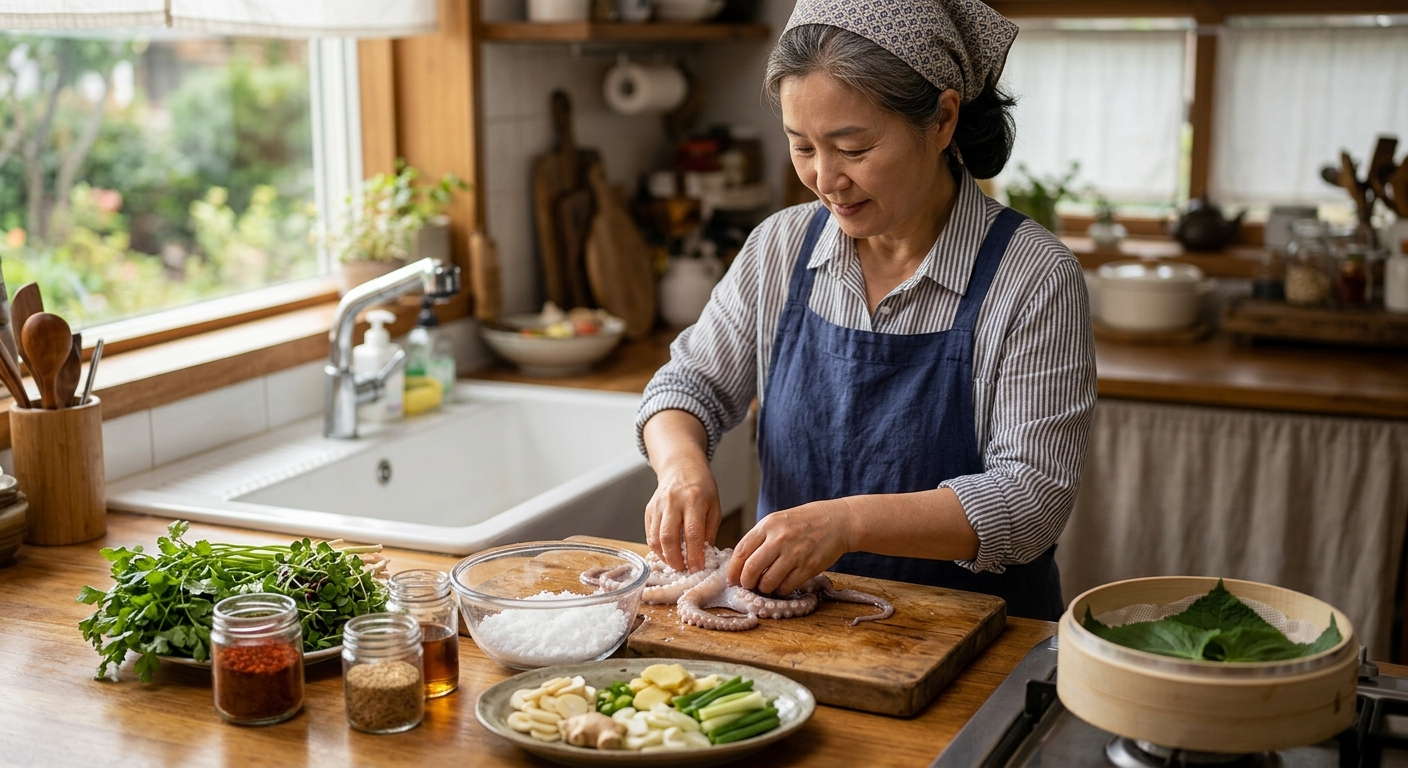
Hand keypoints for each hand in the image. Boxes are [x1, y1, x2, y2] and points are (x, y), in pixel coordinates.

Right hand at [644, 458, 721, 572]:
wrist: (681, 468)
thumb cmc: (702, 489)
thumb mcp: (714, 507)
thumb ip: (709, 531)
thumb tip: (703, 556)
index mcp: (694, 500)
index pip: (693, 533)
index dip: (694, 554)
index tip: (697, 568)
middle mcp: (673, 502)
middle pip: (669, 537)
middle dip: (675, 559)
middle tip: (684, 570)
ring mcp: (658, 505)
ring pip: (655, 538)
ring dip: (664, 557)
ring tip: (675, 564)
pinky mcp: (649, 510)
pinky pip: (650, 534)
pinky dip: (657, 548)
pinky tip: (667, 554)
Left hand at [728, 499, 853, 595]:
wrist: (838, 521)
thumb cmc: (804, 522)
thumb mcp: (778, 521)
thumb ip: (760, 538)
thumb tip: (740, 564)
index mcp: (768, 525)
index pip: (741, 551)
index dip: (733, 570)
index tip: (732, 579)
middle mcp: (780, 539)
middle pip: (751, 569)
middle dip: (746, 582)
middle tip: (747, 586)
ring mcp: (795, 553)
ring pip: (768, 582)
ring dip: (764, 588)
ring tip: (766, 585)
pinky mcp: (809, 567)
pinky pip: (787, 587)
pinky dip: (781, 590)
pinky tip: (782, 585)